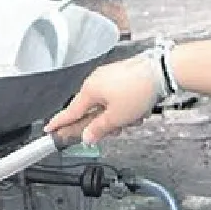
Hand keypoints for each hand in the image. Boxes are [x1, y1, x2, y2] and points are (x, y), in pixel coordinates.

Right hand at [45, 56, 159, 144]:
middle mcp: (96, 81)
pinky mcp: (121, 76)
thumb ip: (98, 129)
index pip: (70, 112)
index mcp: (90, 91)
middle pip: (92, 111)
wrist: (161, 72)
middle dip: (105, 123)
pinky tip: (138, 109)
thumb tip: (87, 137)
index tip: (49, 129)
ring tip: (134, 117)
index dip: (59, 123)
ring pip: (107, 106)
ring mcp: (109, 77)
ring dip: (119, 116)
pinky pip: (117, 96)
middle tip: (119, 128)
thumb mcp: (117, 118)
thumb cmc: (138, 90)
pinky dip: (126, 106)